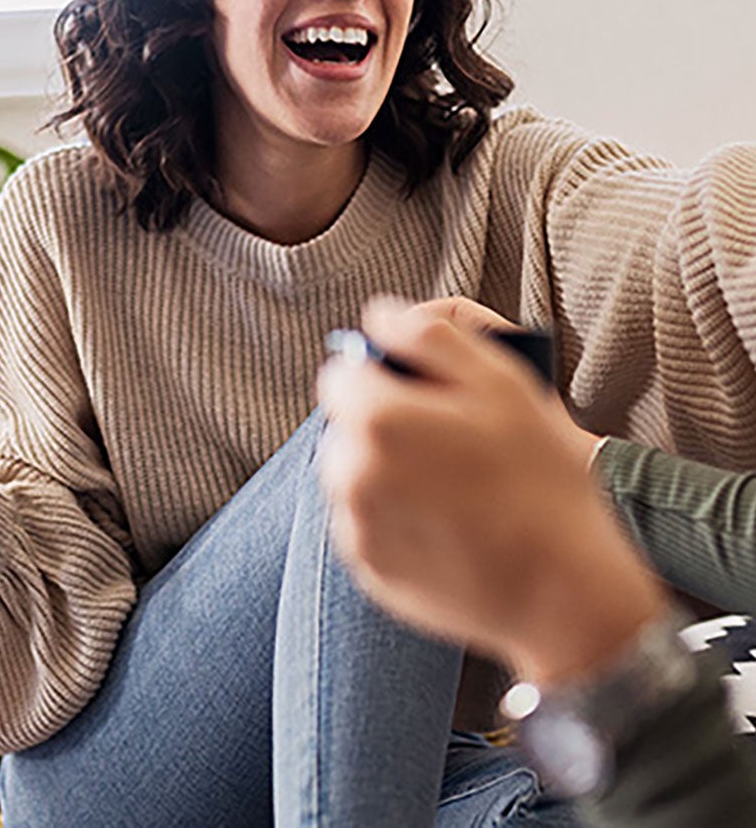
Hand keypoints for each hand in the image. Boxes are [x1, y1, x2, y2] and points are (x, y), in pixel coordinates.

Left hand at [317, 297, 667, 684]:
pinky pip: (363, 521)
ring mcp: (354, 526)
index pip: (341, 372)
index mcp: (376, 418)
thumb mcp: (501, 382)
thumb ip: (431, 334)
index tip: (421, 392)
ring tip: (448, 483)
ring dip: (381, 467)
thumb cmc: (541, 479)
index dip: (381, 373)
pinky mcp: (366, 568)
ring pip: (350, 473)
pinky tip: (443, 521)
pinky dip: (390, 513)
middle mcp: (349, 473)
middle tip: (445, 439)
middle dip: (380, 421)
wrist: (563, 591)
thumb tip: (378, 314)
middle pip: (343, 425)